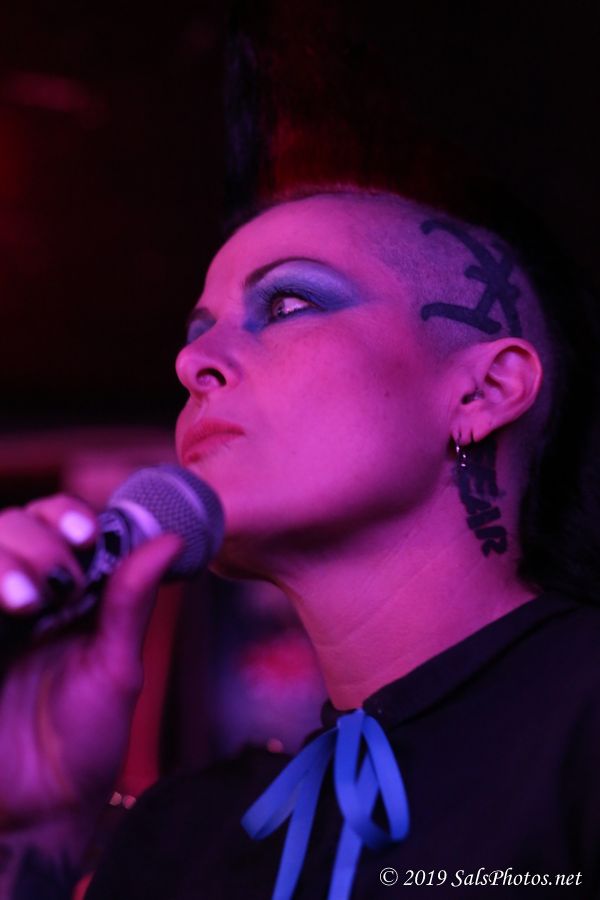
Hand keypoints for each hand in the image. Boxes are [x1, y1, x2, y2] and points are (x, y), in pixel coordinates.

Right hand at [0, 494, 182, 829]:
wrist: (39, 813)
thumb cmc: (82, 743)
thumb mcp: (116, 668)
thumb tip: (169, 539)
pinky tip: (7, 605)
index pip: (55, 523)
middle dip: (37, 541)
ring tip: (29, 599)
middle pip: (11, 527)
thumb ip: (131, 601)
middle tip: (59, 584)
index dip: (67, 516)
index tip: (87, 535)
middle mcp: (20, 598)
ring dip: (7, 558)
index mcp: (64, 595)